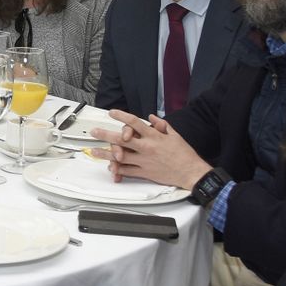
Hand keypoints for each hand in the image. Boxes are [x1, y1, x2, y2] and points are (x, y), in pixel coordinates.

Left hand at [92, 111, 209, 190]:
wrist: (190, 172)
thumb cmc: (184, 154)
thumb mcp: (174, 135)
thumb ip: (161, 125)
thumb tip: (151, 117)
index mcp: (154, 136)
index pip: (135, 123)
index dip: (122, 116)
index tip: (112, 113)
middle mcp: (147, 148)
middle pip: (122, 140)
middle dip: (106, 135)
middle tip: (94, 132)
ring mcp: (144, 161)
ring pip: (121, 157)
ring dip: (106, 154)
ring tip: (94, 151)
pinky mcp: (145, 173)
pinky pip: (128, 171)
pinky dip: (118, 169)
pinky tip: (110, 167)